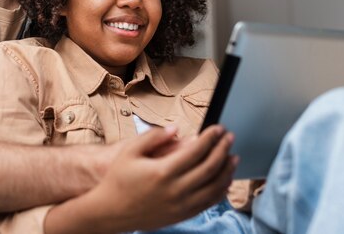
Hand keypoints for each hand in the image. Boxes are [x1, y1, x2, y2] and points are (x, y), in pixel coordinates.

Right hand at [44, 125, 236, 233]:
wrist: (111, 212)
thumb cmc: (118, 180)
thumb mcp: (130, 152)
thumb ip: (153, 137)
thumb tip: (176, 130)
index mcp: (163, 172)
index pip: (196, 151)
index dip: (210, 138)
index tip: (218, 128)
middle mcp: (175, 190)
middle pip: (210, 167)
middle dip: (223, 150)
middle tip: (229, 137)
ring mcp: (181, 205)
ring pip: (214, 187)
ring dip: (227, 171)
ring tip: (233, 157)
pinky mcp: (182, 215)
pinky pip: (208, 203)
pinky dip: (220, 190)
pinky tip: (224, 180)